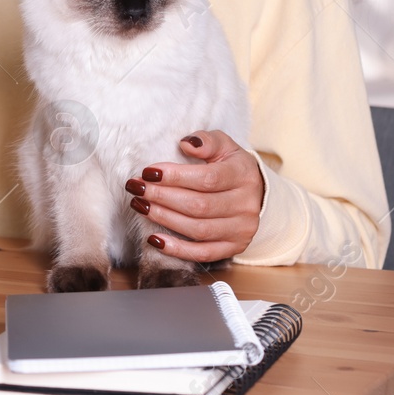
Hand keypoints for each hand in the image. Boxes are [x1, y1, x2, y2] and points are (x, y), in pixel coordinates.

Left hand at [125, 130, 263, 262]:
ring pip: (198, 229)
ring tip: (140, 206)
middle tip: (137, 189)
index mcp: (243, 175)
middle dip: (162, 197)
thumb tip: (186, 143)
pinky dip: (177, 249)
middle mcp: (246, 205)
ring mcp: (241, 230)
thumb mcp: (224, 146)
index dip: (175, 177)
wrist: (256, 194)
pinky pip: (203, 253)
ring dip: (164, 219)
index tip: (148, 172)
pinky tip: (154, 238)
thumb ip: (207, 141)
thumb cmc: (231, 167)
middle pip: (199, 206)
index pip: (207, 179)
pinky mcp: (234, 248)